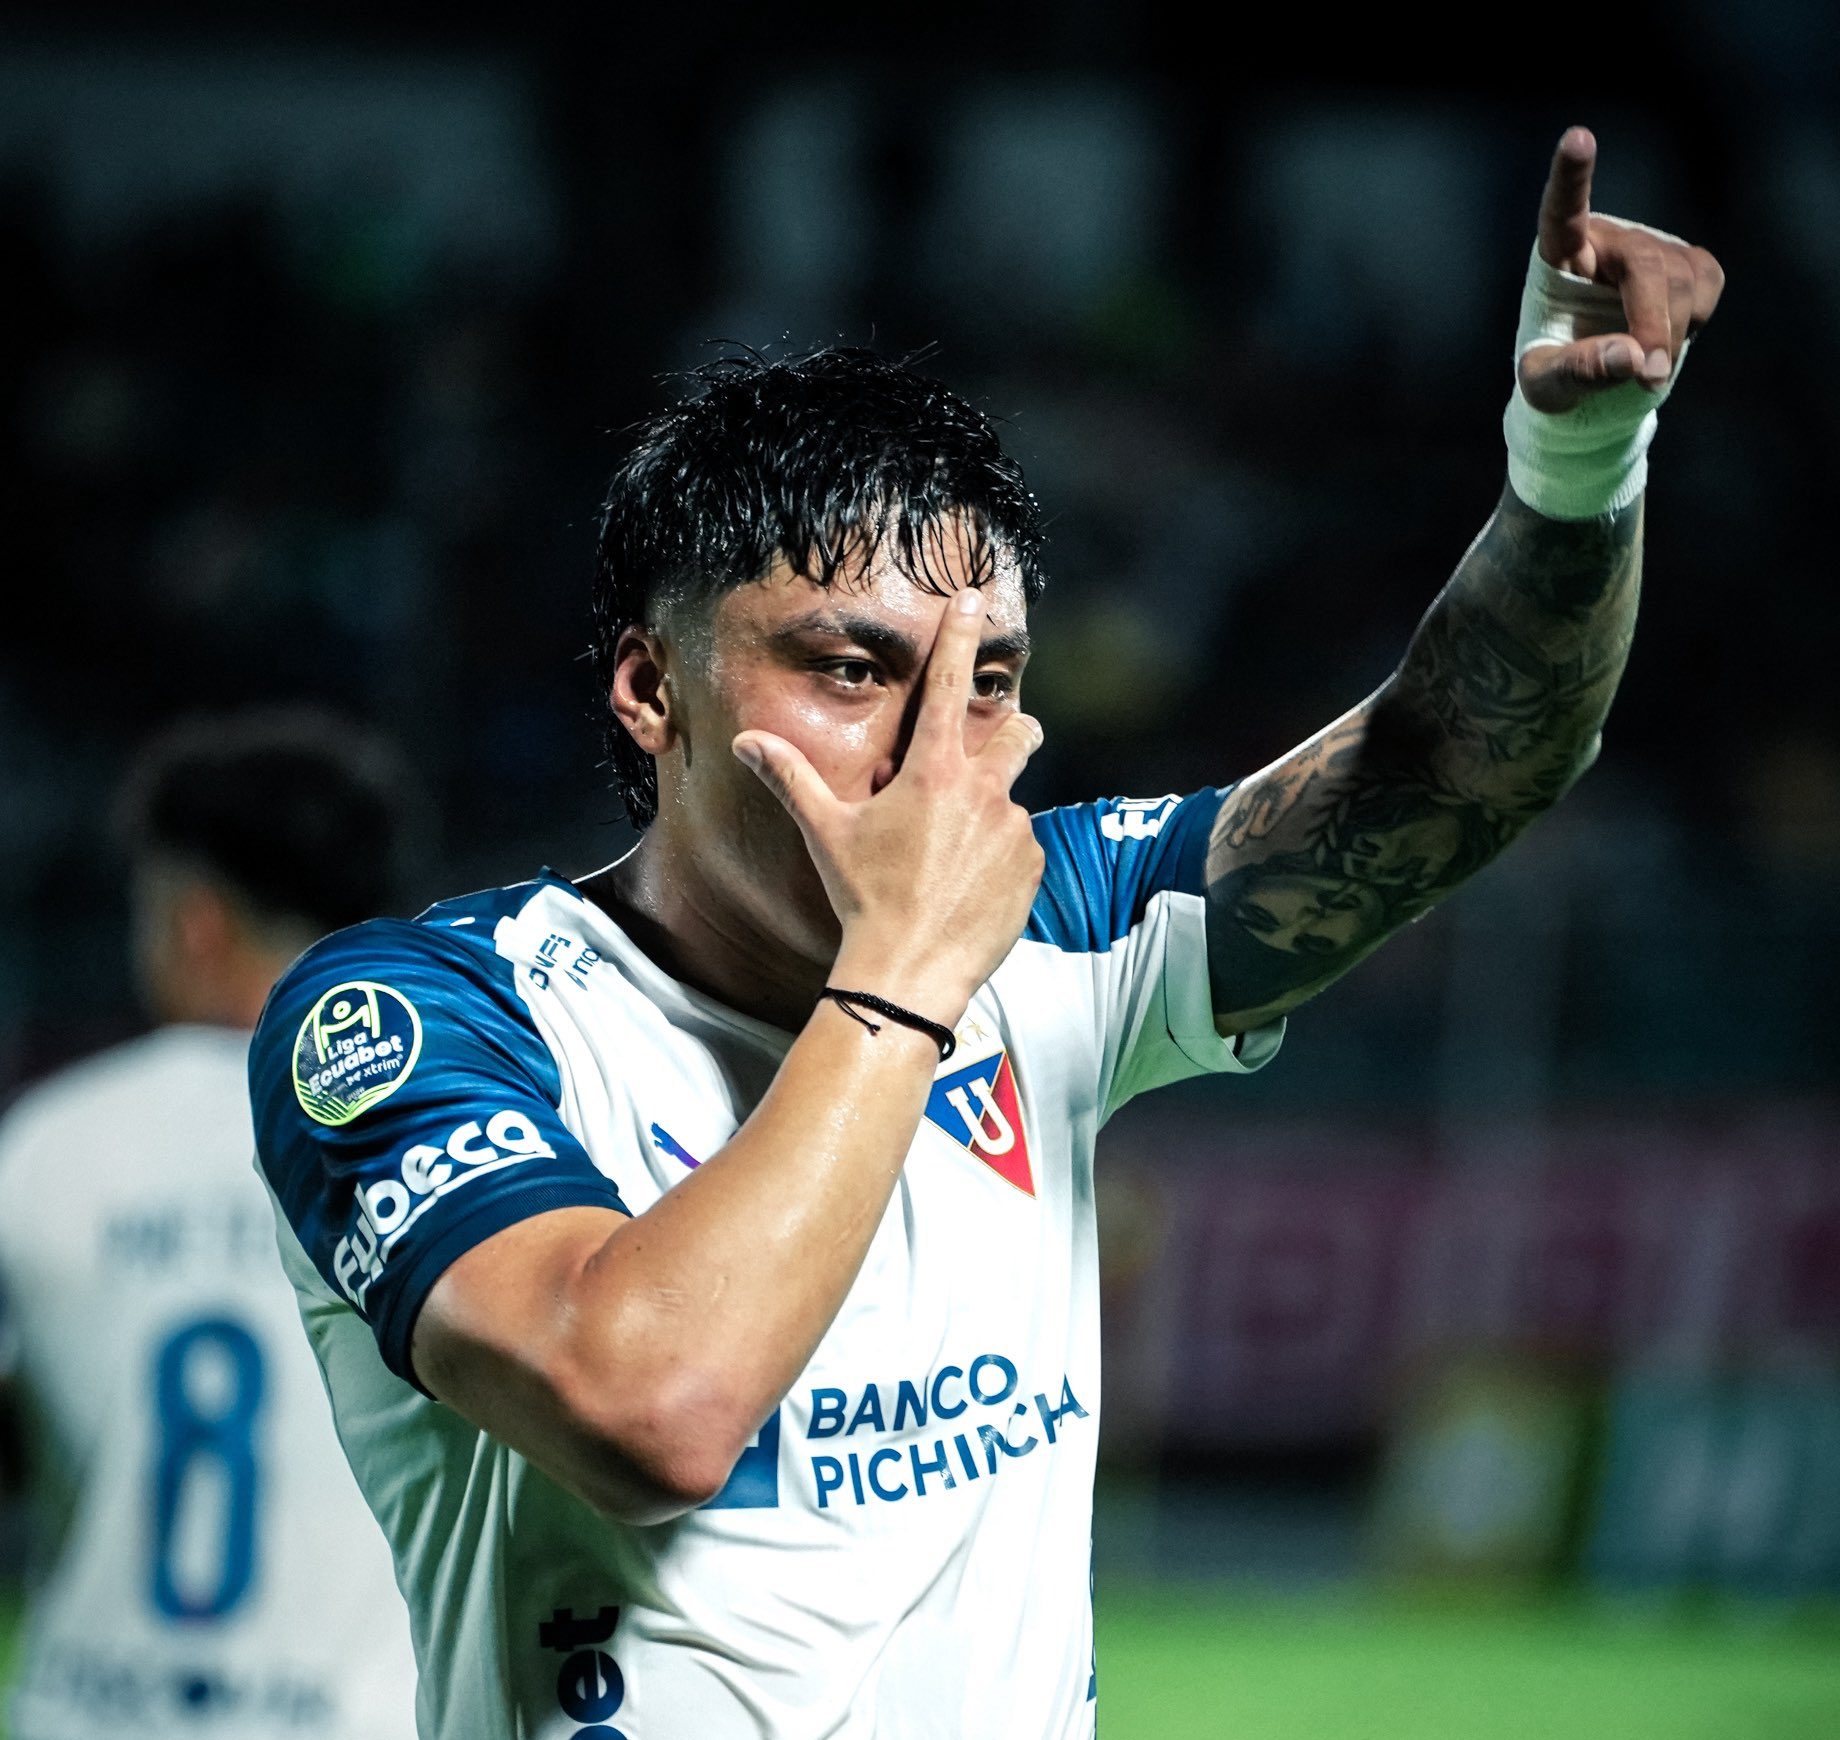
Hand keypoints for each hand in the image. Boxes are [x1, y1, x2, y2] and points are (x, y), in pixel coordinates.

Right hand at [732, 588, 1045, 1024]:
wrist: (908, 973)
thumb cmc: (862, 898)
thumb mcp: (824, 832)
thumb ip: (789, 778)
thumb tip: (744, 741)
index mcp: (934, 770)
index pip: (950, 683)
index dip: (961, 635)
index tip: (973, 597)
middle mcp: (984, 791)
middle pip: (1018, 732)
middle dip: (1013, 729)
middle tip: (999, 741)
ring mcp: (1016, 830)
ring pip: (1012, 801)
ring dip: (990, 814)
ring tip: (952, 858)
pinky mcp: (1033, 869)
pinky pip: (1022, 850)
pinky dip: (1001, 859)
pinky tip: (968, 889)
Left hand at [1519, 126, 1725, 413]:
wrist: (1587, 380)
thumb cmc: (1552, 375)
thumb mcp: (1545, 385)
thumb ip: (1578, 371)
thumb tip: (1632, 357)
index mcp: (1556, 257)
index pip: (1562, 211)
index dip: (1572, 176)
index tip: (1578, 139)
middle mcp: (1604, 239)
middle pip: (1643, 264)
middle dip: (1652, 320)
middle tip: (1649, 373)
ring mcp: (1648, 245)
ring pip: (1680, 276)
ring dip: (1671, 331)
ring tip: (1648, 370)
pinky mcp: (1684, 260)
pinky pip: (1707, 279)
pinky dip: (1695, 318)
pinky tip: (1669, 335)